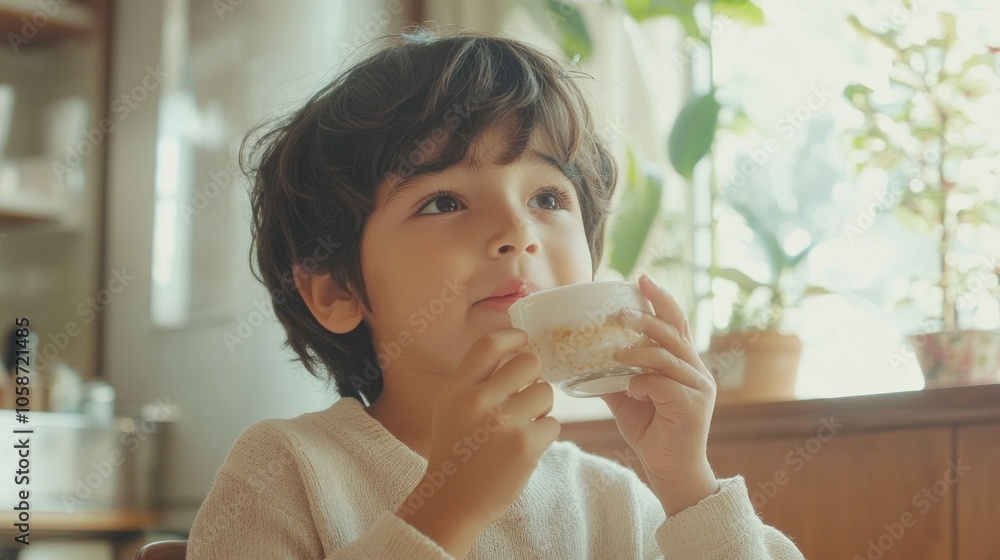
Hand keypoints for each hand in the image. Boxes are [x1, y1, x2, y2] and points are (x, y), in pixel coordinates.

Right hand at [400, 328, 558, 556]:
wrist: (455, 499)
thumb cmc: (457, 448)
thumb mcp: (451, 405)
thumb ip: (476, 378)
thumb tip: (516, 349)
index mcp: (457, 388)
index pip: (489, 345)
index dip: (512, 336)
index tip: (522, 339)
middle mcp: (478, 401)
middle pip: (528, 362)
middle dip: (534, 374)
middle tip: (526, 391)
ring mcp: (503, 423)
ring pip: (546, 392)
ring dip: (541, 406)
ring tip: (524, 423)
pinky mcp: (525, 446)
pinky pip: (553, 423)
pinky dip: (544, 433)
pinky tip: (526, 445)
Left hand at [602, 275, 719, 515]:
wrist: (670, 471)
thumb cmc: (652, 431)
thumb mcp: (628, 397)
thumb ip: (614, 375)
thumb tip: (583, 358)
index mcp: (683, 362)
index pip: (675, 322)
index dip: (660, 299)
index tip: (641, 278)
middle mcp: (695, 370)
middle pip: (675, 332)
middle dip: (648, 316)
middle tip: (622, 311)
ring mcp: (699, 388)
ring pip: (669, 356)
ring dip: (640, 350)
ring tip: (616, 351)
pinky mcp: (693, 407)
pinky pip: (665, 385)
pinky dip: (644, 384)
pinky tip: (631, 390)